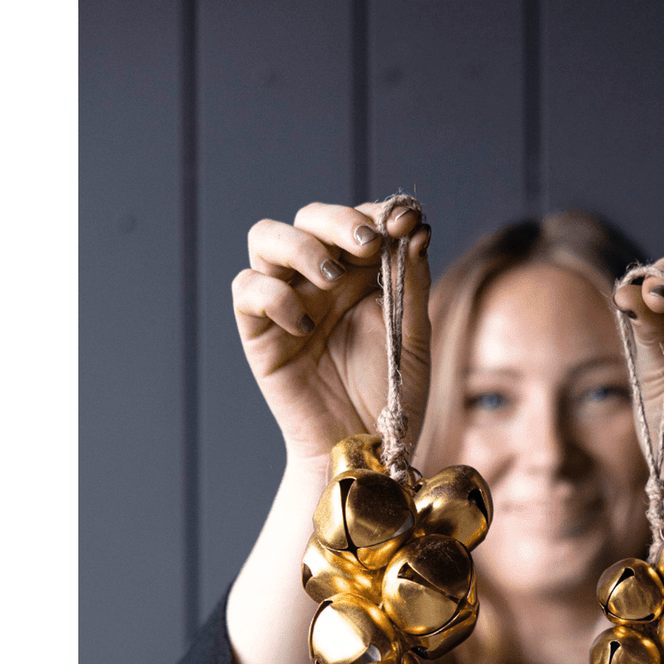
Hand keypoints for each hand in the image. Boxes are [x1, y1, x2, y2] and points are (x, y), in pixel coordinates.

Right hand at [231, 200, 430, 466]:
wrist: (364, 452)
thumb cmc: (391, 400)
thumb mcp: (413, 339)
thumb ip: (412, 284)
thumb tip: (416, 229)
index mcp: (361, 275)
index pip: (359, 220)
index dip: (379, 212)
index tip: (407, 219)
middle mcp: (319, 280)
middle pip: (310, 217)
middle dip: (339, 220)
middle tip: (367, 244)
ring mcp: (286, 300)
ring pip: (267, 238)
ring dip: (300, 246)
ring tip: (331, 279)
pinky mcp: (259, 331)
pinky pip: (247, 290)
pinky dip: (273, 296)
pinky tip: (305, 326)